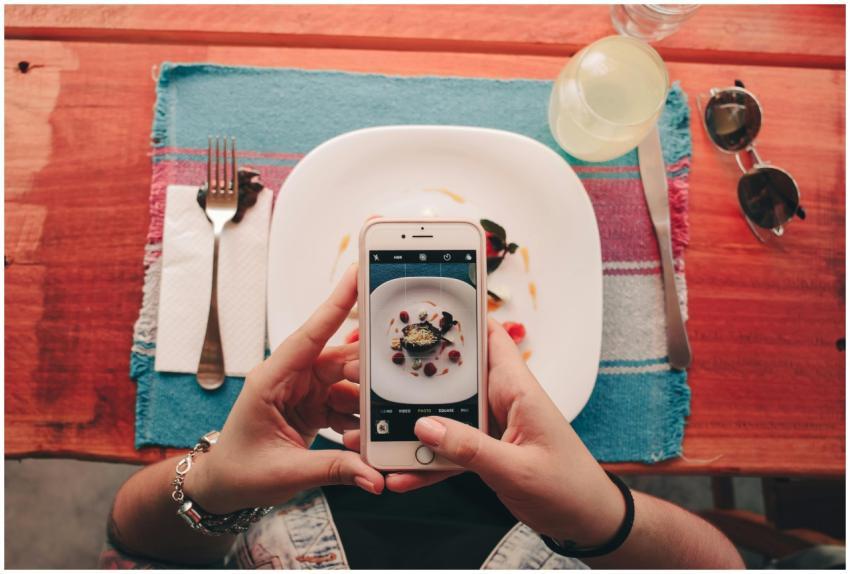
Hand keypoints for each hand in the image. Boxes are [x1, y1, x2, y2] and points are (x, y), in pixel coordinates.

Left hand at [185, 265, 383, 513]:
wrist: (224, 488)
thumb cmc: (240, 472)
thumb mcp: (286, 473)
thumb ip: (334, 469)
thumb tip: (374, 476)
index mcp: (272, 379)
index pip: (309, 335)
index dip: (335, 304)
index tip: (358, 275)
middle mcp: (290, 378)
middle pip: (339, 360)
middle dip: (369, 370)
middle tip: (396, 382)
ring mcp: (303, 391)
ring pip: (348, 382)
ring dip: (366, 403)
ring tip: (379, 424)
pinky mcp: (314, 406)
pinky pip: (347, 403)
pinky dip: (360, 420)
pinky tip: (366, 437)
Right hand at [372, 319, 624, 545]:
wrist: (586, 521)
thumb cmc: (569, 488)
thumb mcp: (517, 469)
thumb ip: (471, 449)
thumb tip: (425, 427)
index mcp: (517, 390)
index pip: (490, 338)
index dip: (462, 317)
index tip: (424, 307)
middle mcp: (502, 401)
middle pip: (454, 376)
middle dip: (417, 376)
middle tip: (375, 374)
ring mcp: (491, 426)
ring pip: (445, 415)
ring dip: (413, 427)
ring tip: (376, 435)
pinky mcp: (485, 451)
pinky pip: (449, 449)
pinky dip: (427, 462)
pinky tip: (402, 474)